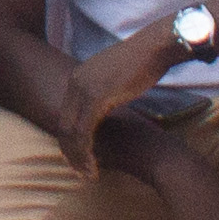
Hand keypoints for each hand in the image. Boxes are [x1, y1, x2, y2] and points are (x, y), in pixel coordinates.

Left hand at [49, 23, 179, 171]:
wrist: (155, 46)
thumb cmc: (144, 61)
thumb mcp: (116, 77)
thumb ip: (105, 91)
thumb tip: (107, 105)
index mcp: (77, 77)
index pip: (65, 115)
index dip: (69, 139)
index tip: (77, 158)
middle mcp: (75, 82)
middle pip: (63, 124)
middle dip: (69, 151)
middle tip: (79, 171)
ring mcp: (84, 89)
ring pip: (71, 131)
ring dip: (77, 156)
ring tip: (87, 174)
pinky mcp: (96, 97)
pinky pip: (84, 131)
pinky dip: (86, 151)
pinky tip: (94, 165)